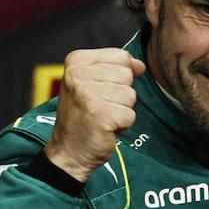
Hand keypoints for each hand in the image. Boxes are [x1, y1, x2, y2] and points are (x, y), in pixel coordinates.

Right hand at [44, 48, 144, 181]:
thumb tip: (140, 65)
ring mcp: (87, 94)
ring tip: (103, 118)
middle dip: (121, 95)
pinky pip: (130, 115)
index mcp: (76, 61)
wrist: (68, 151)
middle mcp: (78, 74)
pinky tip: (105, 128)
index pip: (121, 57)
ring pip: (130, 96)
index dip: (119, 78)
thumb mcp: (94, 84)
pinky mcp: (98, 114)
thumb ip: (117, 69)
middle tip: (101, 107)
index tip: (101, 91)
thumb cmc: (83, 117)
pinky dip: (122, 126)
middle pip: (127, 75)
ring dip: (122, 111)